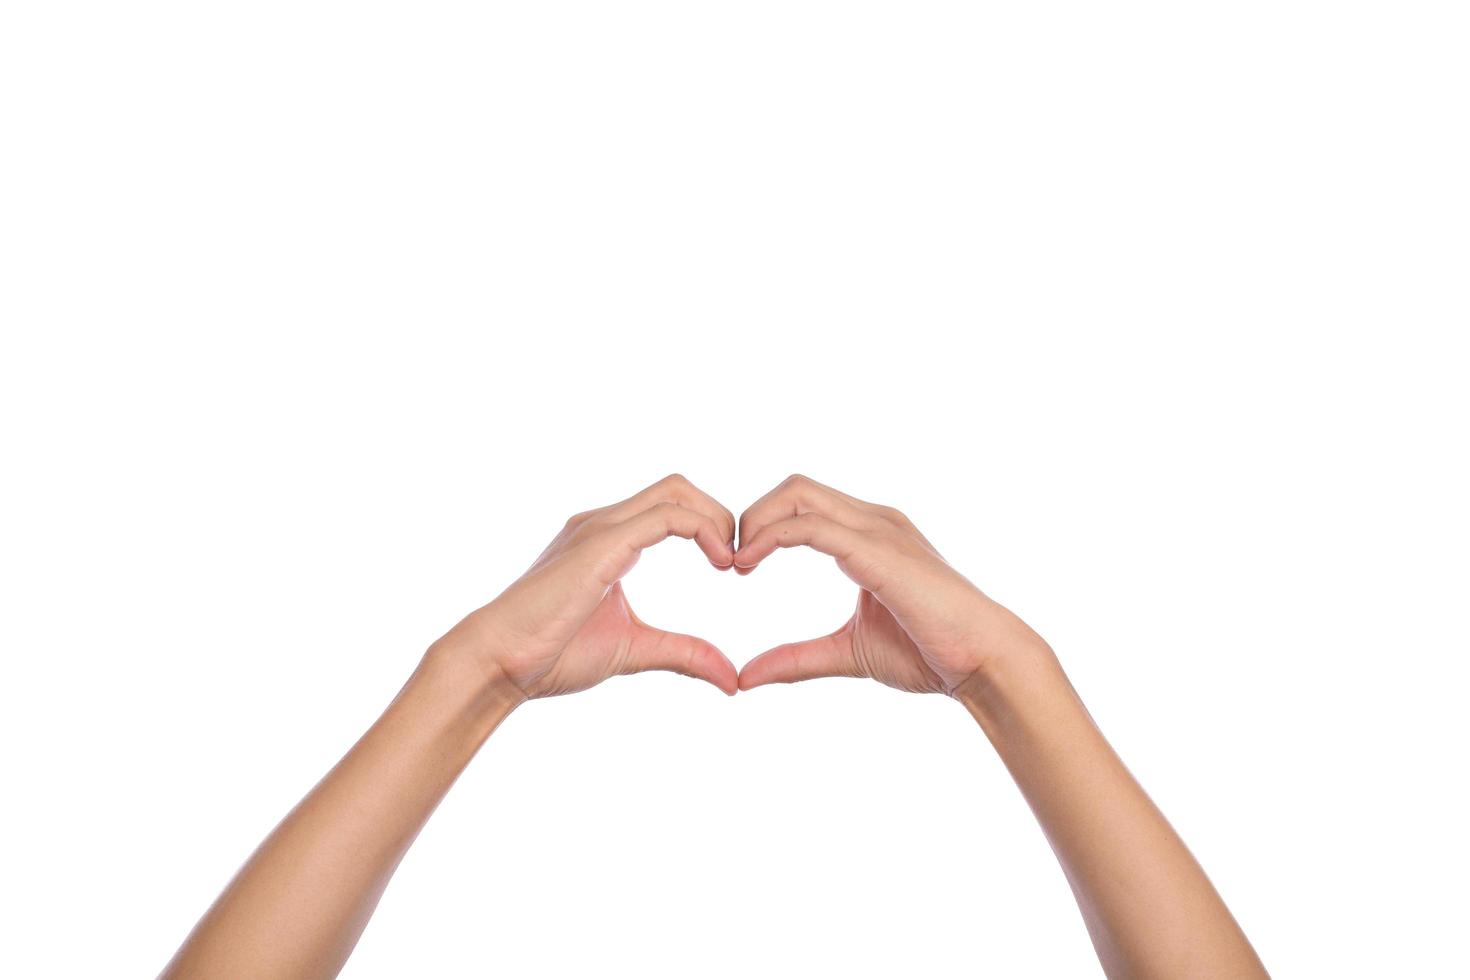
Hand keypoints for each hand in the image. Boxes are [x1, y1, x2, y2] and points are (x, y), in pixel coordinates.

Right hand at [432, 475, 739, 698]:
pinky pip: (666, 517)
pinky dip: (702, 530)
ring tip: (731, 562)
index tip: (731, 566)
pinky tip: (719, 562)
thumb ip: (683, 654)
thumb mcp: (635, 649)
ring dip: (716, 519)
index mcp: (608, 540)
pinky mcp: (602, 544)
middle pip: (677, 488)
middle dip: (719, 514)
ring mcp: (600, 528)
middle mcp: (603, 523)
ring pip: (675, 491)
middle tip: (739, 561)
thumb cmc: (552, 655)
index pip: (671, 506)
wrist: (500, 662)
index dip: (710, 525)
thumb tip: (731, 679)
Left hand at [733, 475, 1050, 695]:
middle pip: (794, 487)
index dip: (761, 525)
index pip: (801, 503)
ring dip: (755, 522)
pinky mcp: (878, 550)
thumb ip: (797, 658)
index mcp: (868, 535)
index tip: (737, 566)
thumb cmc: (930, 653)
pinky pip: (812, 527)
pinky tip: (750, 565)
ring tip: (737, 565)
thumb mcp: (847, 652)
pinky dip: (772, 537)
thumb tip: (745, 677)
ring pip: (798, 495)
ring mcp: (878, 530)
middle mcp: (873, 521)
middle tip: (730, 562)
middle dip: (752, 516)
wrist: (984, 661)